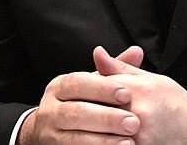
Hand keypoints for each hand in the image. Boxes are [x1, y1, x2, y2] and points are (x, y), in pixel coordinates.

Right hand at [18, 58, 141, 144]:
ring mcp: (49, 134)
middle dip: (106, 118)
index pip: (77, 83)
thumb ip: (113, 71)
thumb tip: (137, 51)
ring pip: (74, 138)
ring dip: (103, 141)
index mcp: (59, 87)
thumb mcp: (92, 84)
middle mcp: (49, 109)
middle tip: (133, 123)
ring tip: (128, 143)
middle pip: (76, 113)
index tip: (126, 94)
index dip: (102, 88)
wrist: (51, 131)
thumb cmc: (81, 102)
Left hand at [93, 46, 186, 144]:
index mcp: (139, 90)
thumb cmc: (176, 103)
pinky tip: (107, 136)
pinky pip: (113, 143)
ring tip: (94, 125)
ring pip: (103, 131)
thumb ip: (120, 67)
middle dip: (89, 109)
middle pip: (97, 109)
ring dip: (96, 128)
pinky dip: (107, 140)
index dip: (89, 87)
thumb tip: (97, 52)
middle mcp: (137, 113)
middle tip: (84, 110)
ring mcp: (137, 136)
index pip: (99, 85)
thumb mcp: (151, 79)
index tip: (85, 92)